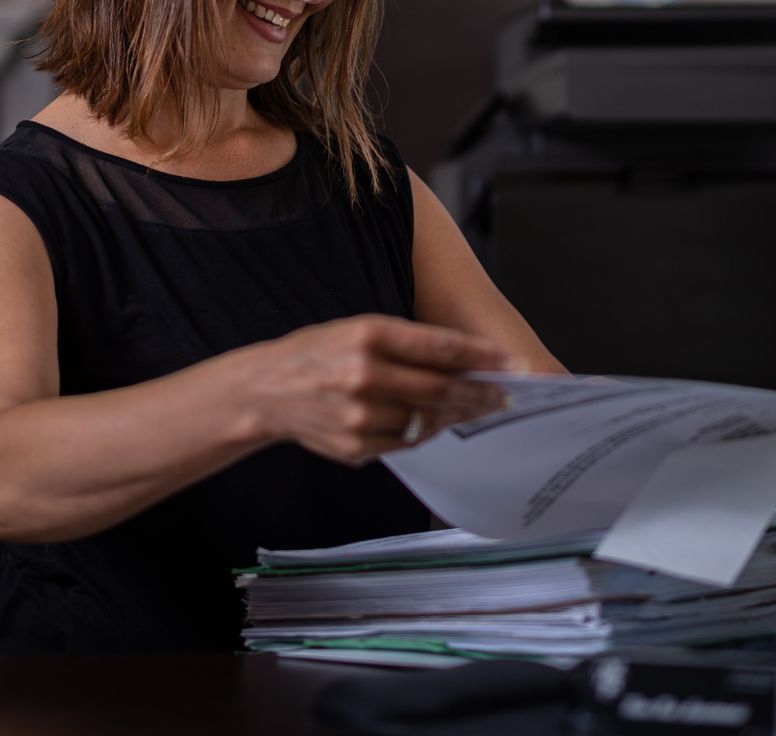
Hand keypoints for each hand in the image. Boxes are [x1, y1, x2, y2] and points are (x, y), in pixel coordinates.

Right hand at [239, 314, 512, 465]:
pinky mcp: (355, 445)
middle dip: (480, 393)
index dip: (481, 357)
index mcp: (367, 334)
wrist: (266, 391)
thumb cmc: (317, 353)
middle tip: (505, 395)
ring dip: (456, 416)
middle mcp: (364, 374)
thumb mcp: (356, 329)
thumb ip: (406, 344)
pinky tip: (433, 422)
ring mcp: (359, 415)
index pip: (440, 347)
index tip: (509, 363)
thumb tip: (463, 362)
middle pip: (441, 389)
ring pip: (427, 420)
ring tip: (474, 409)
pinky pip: (405, 442)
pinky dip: (424, 432)